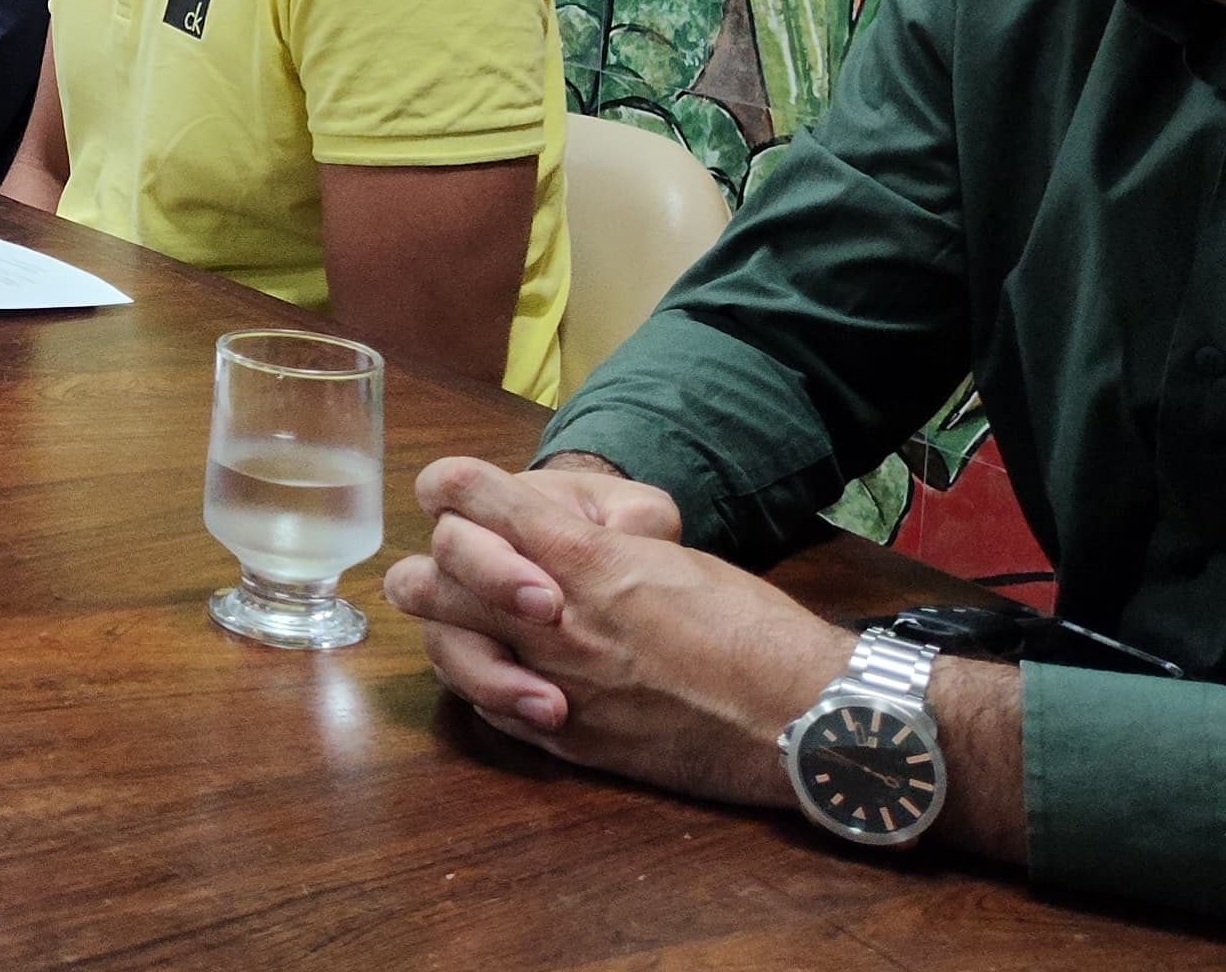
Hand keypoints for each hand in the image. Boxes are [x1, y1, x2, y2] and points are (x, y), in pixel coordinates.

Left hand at [382, 455, 845, 806]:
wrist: (796, 718)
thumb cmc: (748, 626)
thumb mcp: (667, 555)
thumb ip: (589, 545)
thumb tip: (543, 535)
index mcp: (581, 560)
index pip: (472, 500)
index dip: (452, 486)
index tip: (453, 487)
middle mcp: (551, 622)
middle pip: (428, 578)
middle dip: (437, 564)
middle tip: (464, 565)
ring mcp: (551, 684)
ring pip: (442, 647)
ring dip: (450, 629)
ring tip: (477, 622)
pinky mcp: (564, 740)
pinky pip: (483, 707)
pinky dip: (488, 685)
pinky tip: (514, 674)